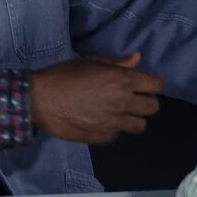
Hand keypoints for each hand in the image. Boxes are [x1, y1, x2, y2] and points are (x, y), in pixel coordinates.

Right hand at [29, 53, 165, 144]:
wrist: (40, 100)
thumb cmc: (63, 75)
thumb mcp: (90, 62)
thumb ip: (117, 63)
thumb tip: (137, 59)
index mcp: (122, 80)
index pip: (157, 85)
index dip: (151, 84)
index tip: (141, 84)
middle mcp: (124, 102)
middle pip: (153, 107)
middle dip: (145, 101)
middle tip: (130, 98)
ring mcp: (115, 123)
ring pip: (140, 125)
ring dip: (133, 118)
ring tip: (118, 112)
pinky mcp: (103, 137)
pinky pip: (118, 134)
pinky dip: (114, 128)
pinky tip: (100, 121)